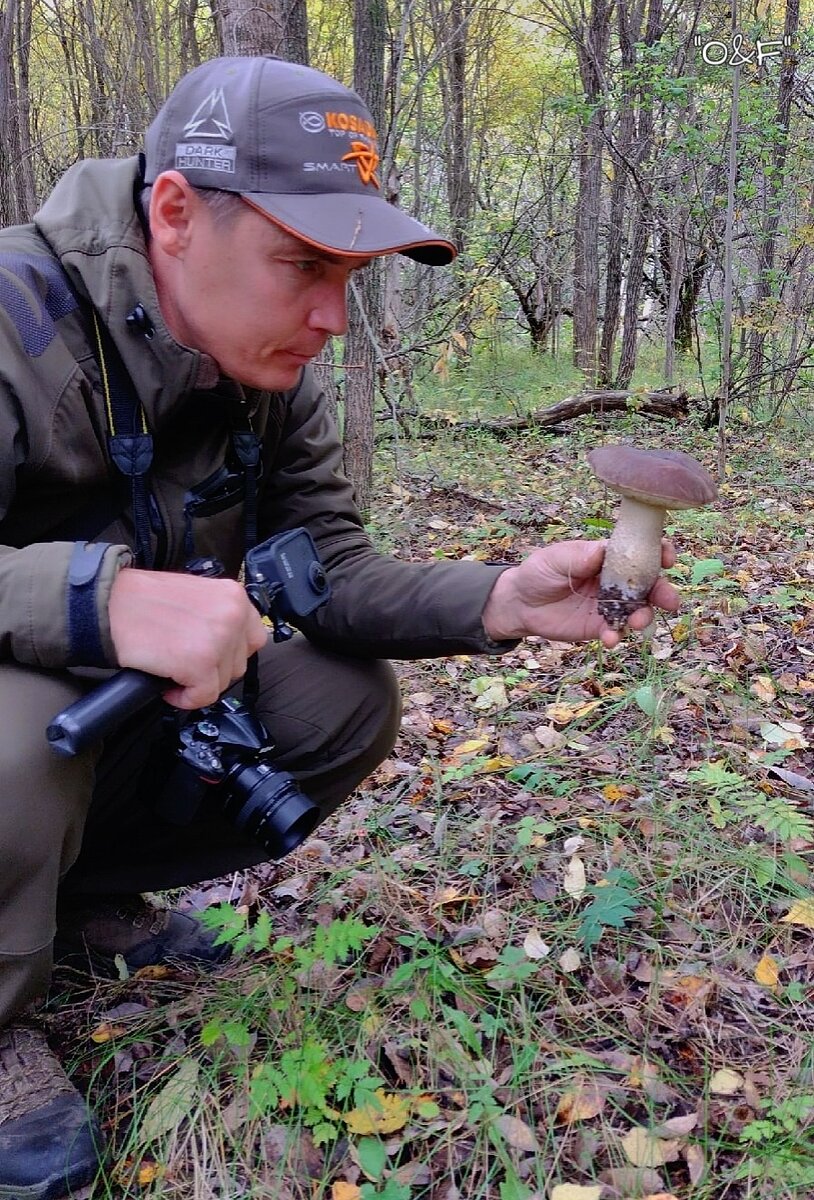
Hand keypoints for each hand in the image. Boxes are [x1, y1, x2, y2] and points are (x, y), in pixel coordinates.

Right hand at [109, 568, 268, 707]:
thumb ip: (219, 617)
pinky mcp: (199, 663)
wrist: (109, 605)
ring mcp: (219, 640)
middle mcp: (233, 615)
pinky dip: (184, 698)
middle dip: (212, 670)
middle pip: (239, 664)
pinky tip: (166, 684)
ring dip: (197, 683)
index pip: (253, 639)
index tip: (210, 656)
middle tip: (183, 662)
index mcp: (234, 596)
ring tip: (172, 668)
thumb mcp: (197, 596)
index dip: (230, 653)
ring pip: (222, 683)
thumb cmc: (144, 602)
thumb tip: (229, 649)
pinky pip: (202, 697)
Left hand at [481, 539, 679, 648]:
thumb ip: (579, 556)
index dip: (659, 552)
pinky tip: (609, 639)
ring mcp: (611, 604)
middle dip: (662, 592)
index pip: (640, 552)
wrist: (520, 603)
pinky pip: (616, 632)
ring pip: (638, 610)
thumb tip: (602, 551)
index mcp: (608, 557)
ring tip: (636, 623)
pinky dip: (617, 636)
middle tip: (669, 601)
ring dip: (644, 617)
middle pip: (648, 585)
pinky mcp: (600, 626)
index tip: (667, 557)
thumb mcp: (555, 558)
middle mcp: (616, 581)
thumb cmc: (539, 572)